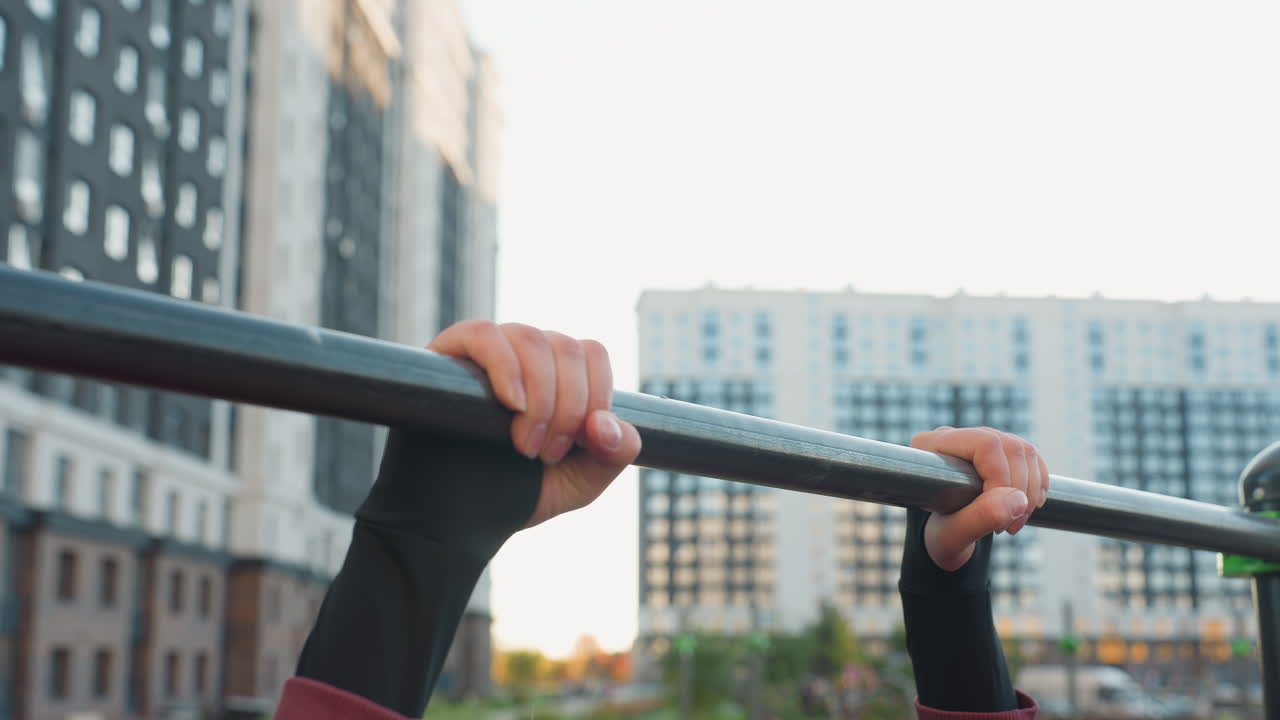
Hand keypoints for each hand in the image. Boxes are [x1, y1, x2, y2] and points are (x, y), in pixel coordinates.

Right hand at [428, 321, 641, 528]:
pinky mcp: (448, 354)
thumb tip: (607, 424)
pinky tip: (511, 405)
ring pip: (531, 338)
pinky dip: (504, 366)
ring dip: (539, 397)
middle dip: (567, 407)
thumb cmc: (518, 494)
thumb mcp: (579, 482)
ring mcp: (487, 351)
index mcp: (559, 374)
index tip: (579, 444)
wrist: (454, 519)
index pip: (592, 354)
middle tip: (546, 455)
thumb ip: (611, 455)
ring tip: (525, 445)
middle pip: (566, 347)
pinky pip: (483, 334)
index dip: (596, 395)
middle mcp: (526, 354)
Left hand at [909, 426, 1050, 570]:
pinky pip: (1032, 459)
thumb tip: (1018, 499)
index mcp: (931, 445)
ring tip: (1014, 522)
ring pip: (1025, 452)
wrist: (946, 538)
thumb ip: (979, 518)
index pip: (985, 445)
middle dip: (1019, 491)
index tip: (996, 517)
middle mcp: (956, 436)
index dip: (1001, 479)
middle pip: (1010, 447)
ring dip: (1030, 493)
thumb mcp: (952, 536)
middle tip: (1009, 527)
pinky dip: (1038, 486)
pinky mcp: (999, 451)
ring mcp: (980, 439)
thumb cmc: (941, 536)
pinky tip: (1025, 508)